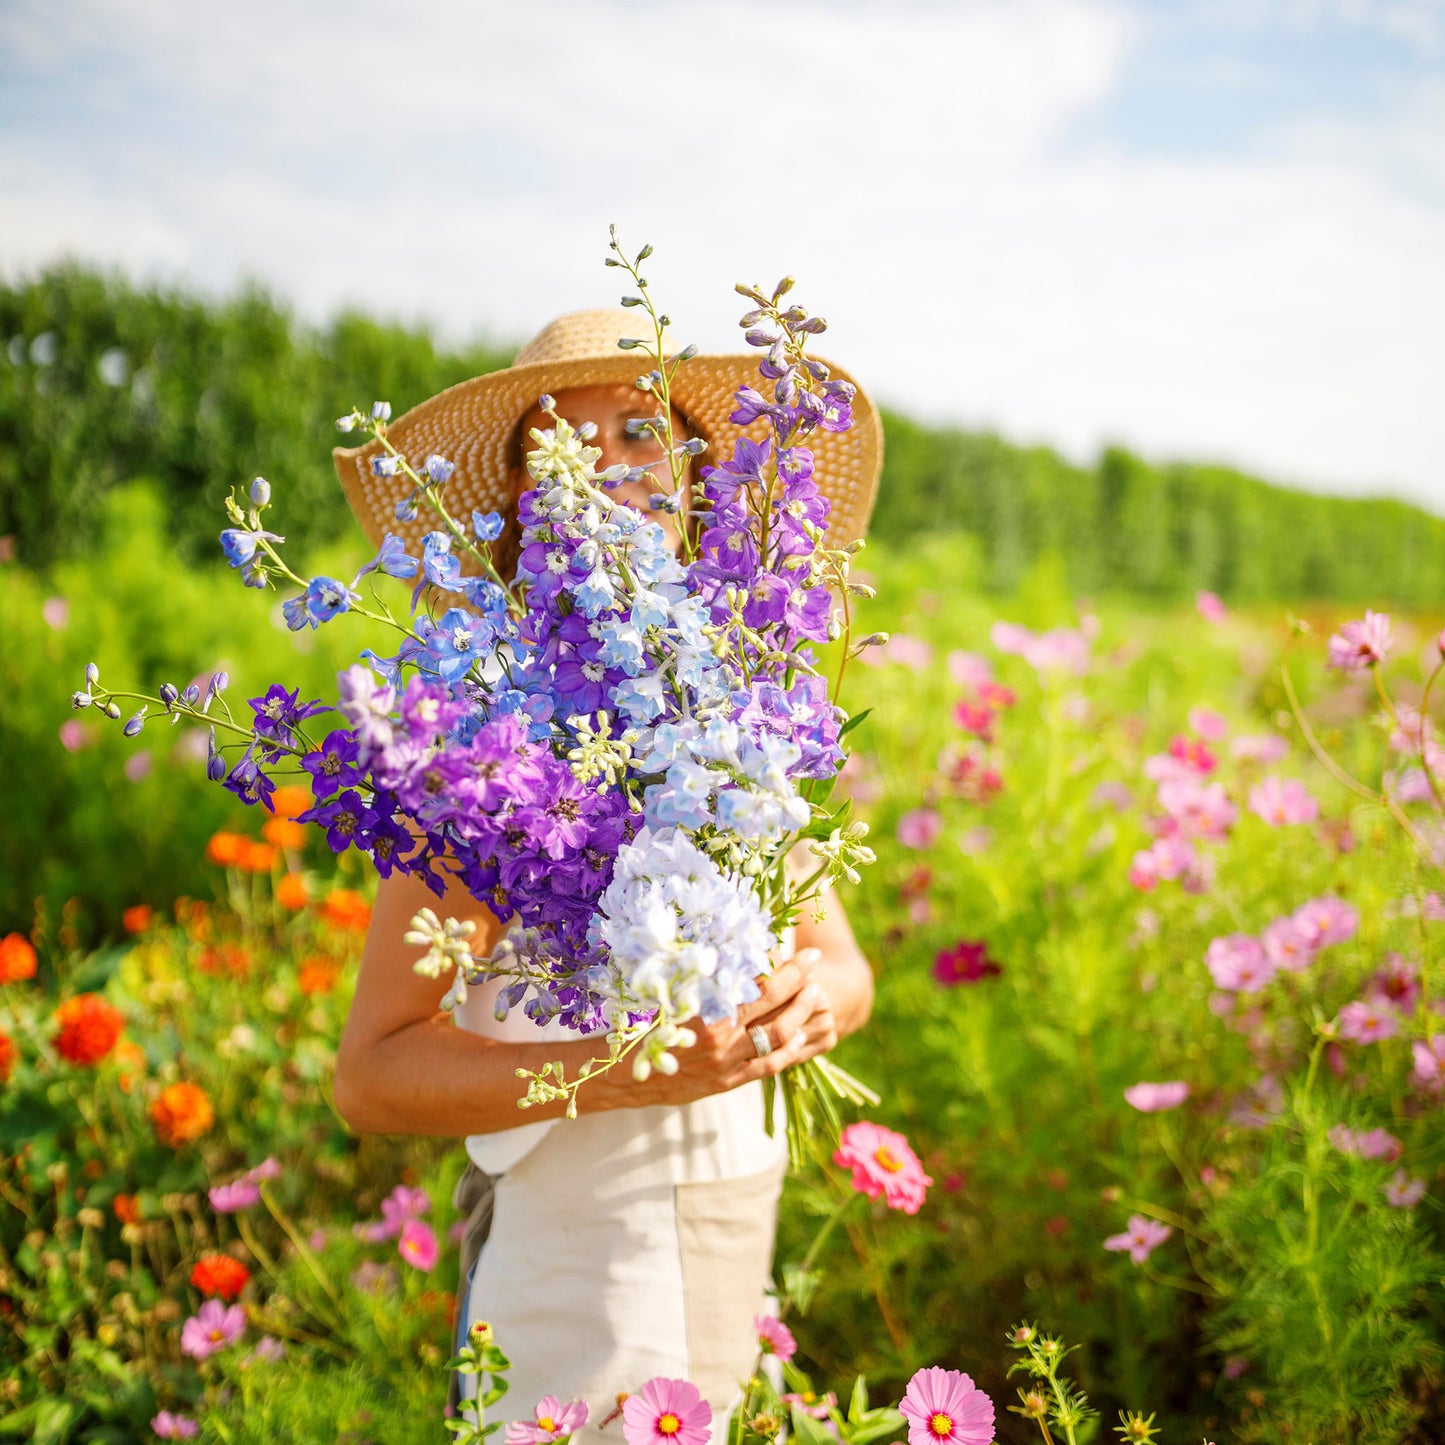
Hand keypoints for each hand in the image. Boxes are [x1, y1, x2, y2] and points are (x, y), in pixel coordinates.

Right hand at [618, 948, 837, 1108]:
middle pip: (775, 1008)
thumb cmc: (647, 1028)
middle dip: (802, 985)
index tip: (807, 953)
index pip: (760, 986)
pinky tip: (801, 1036)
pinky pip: (768, 1066)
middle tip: (815, 966)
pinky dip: (789, 1050)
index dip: (788, 969)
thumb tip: (744, 956)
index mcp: (708, 1011)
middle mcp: (721, 1038)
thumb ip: (711, 985)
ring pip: (778, 1037)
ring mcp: (727, 1063)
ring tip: (815, 997)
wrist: (629, 1077)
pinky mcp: (728, 1083)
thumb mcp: (676, 999)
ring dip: (801, 1015)